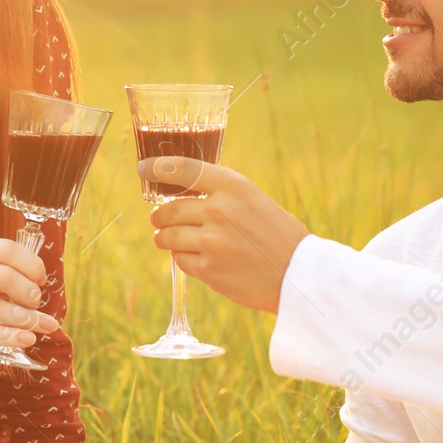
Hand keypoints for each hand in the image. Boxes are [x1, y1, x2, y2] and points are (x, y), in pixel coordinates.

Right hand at [0, 238, 60, 354]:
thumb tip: (38, 283)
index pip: (5, 249)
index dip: (31, 264)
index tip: (41, 279)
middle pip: (4, 277)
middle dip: (30, 293)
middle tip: (37, 303)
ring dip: (27, 320)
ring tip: (44, 326)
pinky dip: (9, 337)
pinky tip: (26, 339)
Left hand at [138, 156, 310, 314]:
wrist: (299, 275)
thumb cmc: (278, 234)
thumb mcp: (254, 199)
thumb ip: (221, 193)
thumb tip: (183, 194)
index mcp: (232, 186)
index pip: (182, 168)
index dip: (157, 167)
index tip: (143, 169)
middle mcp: (218, 210)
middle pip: (169, 209)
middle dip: (160, 216)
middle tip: (159, 220)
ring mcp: (211, 241)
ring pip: (168, 237)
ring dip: (165, 238)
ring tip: (167, 239)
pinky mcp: (209, 270)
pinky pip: (180, 260)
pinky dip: (183, 258)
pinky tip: (195, 258)